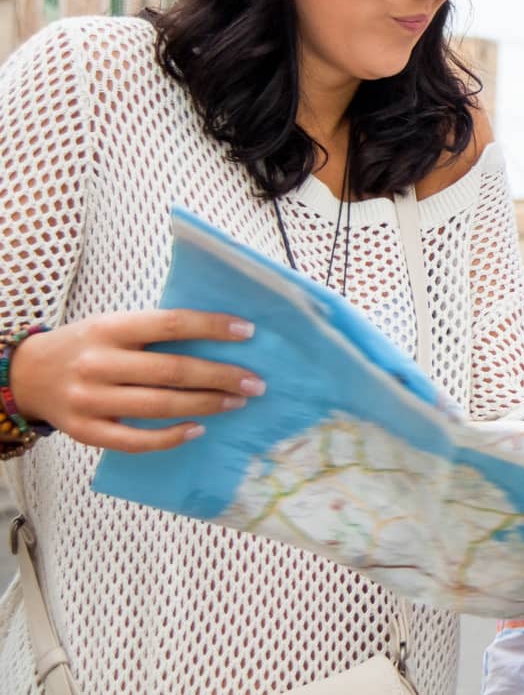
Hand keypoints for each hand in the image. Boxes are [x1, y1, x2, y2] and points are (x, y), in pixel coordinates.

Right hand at [9, 309, 263, 452]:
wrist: (26, 375)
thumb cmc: (87, 346)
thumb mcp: (112, 325)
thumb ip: (154, 331)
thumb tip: (219, 338)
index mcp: (109, 328)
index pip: (170, 324)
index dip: (212, 327)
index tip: (248, 332)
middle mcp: (98, 363)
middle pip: (171, 371)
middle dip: (220, 376)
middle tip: (254, 381)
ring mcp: (89, 399)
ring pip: (158, 406)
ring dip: (205, 405)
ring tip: (237, 401)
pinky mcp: (84, 431)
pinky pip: (135, 441)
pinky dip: (170, 437)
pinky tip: (198, 429)